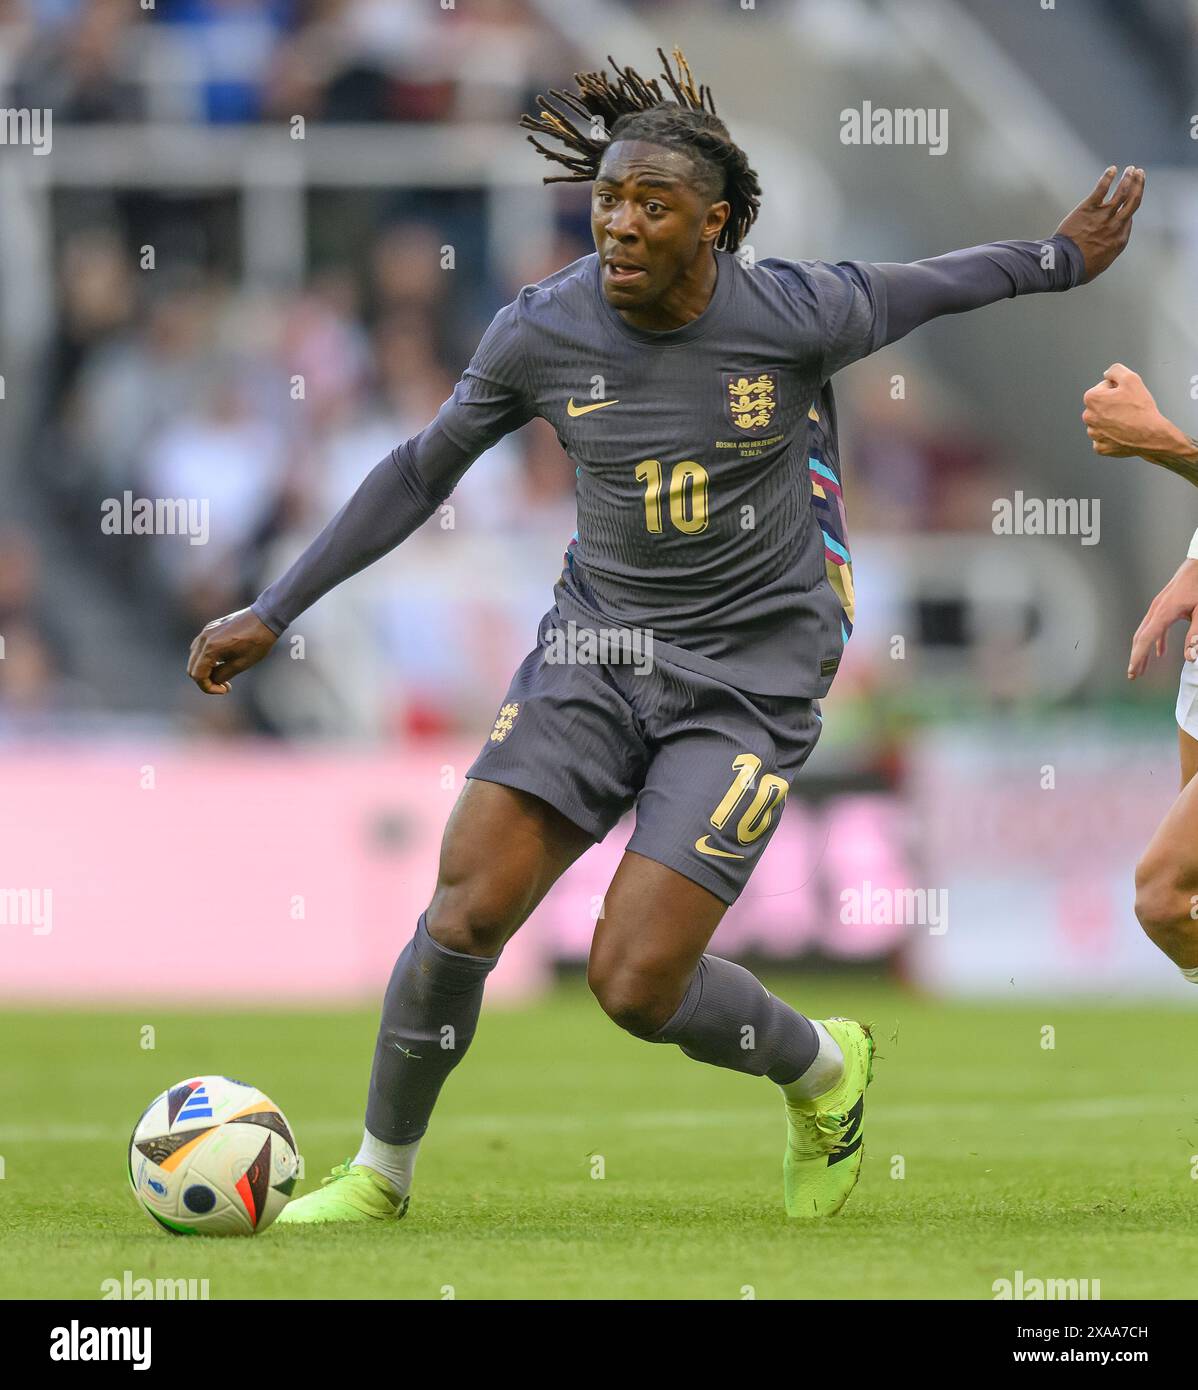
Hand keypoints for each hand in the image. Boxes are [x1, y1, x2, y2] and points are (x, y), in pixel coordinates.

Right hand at [187, 607, 277, 694]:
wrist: (265, 618)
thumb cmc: (257, 641)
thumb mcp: (241, 663)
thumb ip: (222, 674)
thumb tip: (212, 681)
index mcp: (211, 648)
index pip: (198, 675)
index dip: (208, 688)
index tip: (224, 690)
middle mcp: (203, 638)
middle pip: (192, 668)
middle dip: (206, 680)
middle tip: (224, 685)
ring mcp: (206, 631)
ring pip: (195, 658)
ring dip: (205, 669)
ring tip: (224, 674)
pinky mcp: (210, 628)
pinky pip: (200, 647)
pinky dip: (206, 658)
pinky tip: (222, 661)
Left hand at [1055, 166, 1144, 283]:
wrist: (1064, 265)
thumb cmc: (1079, 269)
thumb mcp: (1101, 264)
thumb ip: (1109, 251)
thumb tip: (1110, 244)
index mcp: (1120, 239)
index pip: (1129, 218)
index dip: (1128, 209)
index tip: (1128, 200)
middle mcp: (1116, 225)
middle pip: (1133, 201)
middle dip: (1138, 185)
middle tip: (1140, 174)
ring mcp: (1103, 216)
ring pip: (1121, 192)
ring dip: (1128, 179)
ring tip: (1131, 169)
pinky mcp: (1088, 208)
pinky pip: (1101, 189)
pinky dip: (1108, 177)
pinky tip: (1112, 169)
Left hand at [1082, 363, 1189, 457]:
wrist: (1151, 435)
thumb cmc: (1141, 408)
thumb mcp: (1131, 378)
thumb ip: (1115, 370)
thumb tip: (1107, 373)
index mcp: (1091, 398)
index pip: (1103, 387)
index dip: (1117, 389)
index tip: (1126, 396)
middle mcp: (1088, 416)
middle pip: (1101, 405)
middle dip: (1112, 405)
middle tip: (1128, 409)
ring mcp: (1093, 434)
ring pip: (1102, 422)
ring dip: (1112, 420)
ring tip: (1127, 421)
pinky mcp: (1100, 447)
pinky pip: (1104, 439)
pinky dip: (1113, 436)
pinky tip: (1123, 433)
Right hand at [1128, 559, 1197, 679]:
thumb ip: (1196, 634)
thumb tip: (1190, 656)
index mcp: (1164, 612)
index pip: (1146, 639)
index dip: (1137, 657)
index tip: (1132, 672)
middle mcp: (1157, 609)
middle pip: (1140, 637)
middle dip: (1136, 657)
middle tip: (1133, 675)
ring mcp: (1158, 606)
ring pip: (1145, 632)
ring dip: (1143, 650)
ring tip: (1143, 668)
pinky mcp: (1164, 605)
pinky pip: (1154, 626)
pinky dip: (1155, 641)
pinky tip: (1159, 653)